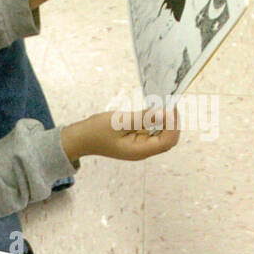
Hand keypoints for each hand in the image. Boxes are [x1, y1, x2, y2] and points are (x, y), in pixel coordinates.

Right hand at [61, 106, 180, 162]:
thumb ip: (143, 118)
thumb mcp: (119, 122)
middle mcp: (142, 150)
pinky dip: (155, 120)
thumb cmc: (96, 131)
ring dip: (164, 120)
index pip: (167, 141)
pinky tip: (152, 110)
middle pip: (168, 139)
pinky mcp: (136, 139)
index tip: (169, 107)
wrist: (80, 139)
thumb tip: (164, 113)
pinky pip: (152, 131)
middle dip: (172, 122)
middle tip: (168, 103)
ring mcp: (140, 146)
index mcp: (139, 150)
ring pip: (162, 134)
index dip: (173, 125)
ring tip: (162, 104)